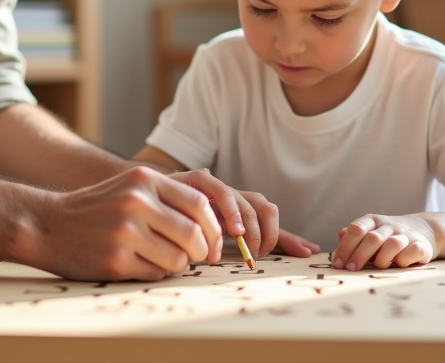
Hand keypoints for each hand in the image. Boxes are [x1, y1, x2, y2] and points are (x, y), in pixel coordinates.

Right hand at [31, 166, 222, 280]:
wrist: (47, 224)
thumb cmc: (96, 208)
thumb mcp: (130, 186)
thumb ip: (168, 197)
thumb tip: (215, 224)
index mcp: (144, 179)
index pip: (199, 204)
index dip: (214, 227)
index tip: (213, 241)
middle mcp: (136, 202)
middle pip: (193, 234)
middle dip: (201, 251)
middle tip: (196, 257)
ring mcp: (125, 232)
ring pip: (178, 259)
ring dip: (177, 265)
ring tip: (160, 258)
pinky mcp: (115, 260)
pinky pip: (155, 273)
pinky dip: (155, 273)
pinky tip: (137, 264)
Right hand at [166, 169, 319, 257]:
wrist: (138, 203)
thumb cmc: (174, 227)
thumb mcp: (210, 243)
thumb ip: (235, 250)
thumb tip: (274, 265)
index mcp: (235, 209)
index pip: (270, 220)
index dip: (289, 236)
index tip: (306, 252)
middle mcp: (229, 195)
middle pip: (263, 207)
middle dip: (267, 233)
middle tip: (257, 255)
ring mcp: (212, 186)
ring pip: (244, 199)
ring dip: (248, 224)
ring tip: (244, 243)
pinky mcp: (194, 178)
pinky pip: (216, 189)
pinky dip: (227, 210)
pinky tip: (228, 230)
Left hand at [332, 213, 438, 270]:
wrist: (422, 229)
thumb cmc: (387, 236)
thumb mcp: (369, 232)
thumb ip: (353, 238)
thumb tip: (338, 241)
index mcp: (373, 221)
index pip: (356, 229)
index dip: (345, 247)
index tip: (338, 264)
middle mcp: (389, 225)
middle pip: (372, 238)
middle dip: (359, 256)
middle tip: (351, 270)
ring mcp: (405, 234)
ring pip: (392, 244)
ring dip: (382, 259)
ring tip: (377, 267)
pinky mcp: (421, 245)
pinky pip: (412, 252)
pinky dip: (403, 260)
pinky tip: (398, 265)